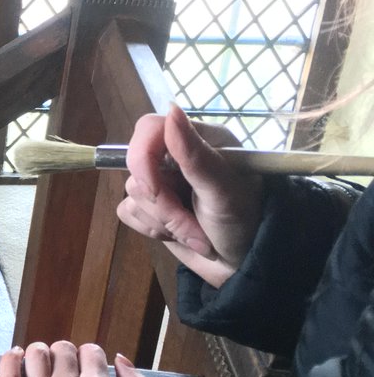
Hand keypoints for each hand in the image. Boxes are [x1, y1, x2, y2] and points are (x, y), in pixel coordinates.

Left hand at [0, 342, 155, 376]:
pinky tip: (15, 355)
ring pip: (35, 356)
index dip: (92, 359)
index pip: (91, 352)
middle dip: (67, 357)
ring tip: (43, 366)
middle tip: (68, 373)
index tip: (90, 372)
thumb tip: (119, 358)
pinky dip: (10, 360)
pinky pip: (8, 376)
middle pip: (62, 351)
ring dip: (41, 355)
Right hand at [116, 104, 261, 287]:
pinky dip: (152, 229)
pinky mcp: (152, 208)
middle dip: (163, 205)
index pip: (150, 128)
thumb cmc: (246, 223)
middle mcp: (178, 157)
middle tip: (191, 225)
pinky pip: (129, 212)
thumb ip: (195, 155)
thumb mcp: (225, 191)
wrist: (247, 266)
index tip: (153, 189)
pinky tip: (179, 237)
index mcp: (200, 141)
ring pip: (133, 194)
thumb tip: (171, 110)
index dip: (142, 156)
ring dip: (164, 222)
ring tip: (196, 236)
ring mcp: (165, 183)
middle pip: (138, 168)